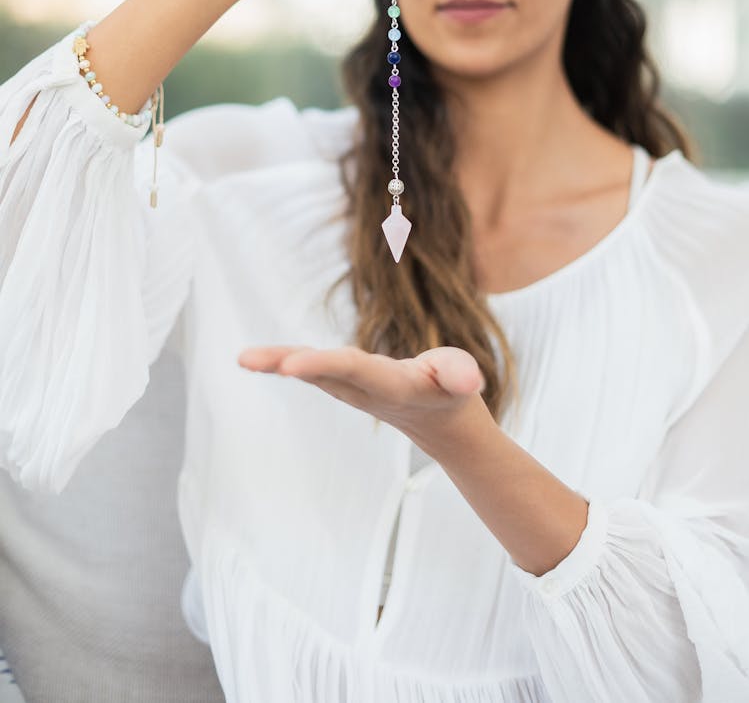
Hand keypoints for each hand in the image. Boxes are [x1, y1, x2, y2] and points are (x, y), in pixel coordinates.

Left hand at [237, 344, 485, 447]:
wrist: (441, 423)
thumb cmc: (451, 391)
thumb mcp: (462, 380)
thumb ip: (461, 376)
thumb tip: (469, 381)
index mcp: (392, 386)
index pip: (354, 370)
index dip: (323, 364)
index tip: (291, 366)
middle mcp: (364, 389)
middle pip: (323, 373)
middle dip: (291, 364)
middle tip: (252, 361)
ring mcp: (350, 388)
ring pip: (311, 371)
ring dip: (277, 363)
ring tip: (243, 358)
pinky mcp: (342, 381)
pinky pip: (309, 368)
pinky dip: (282, 362)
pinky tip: (254, 360)